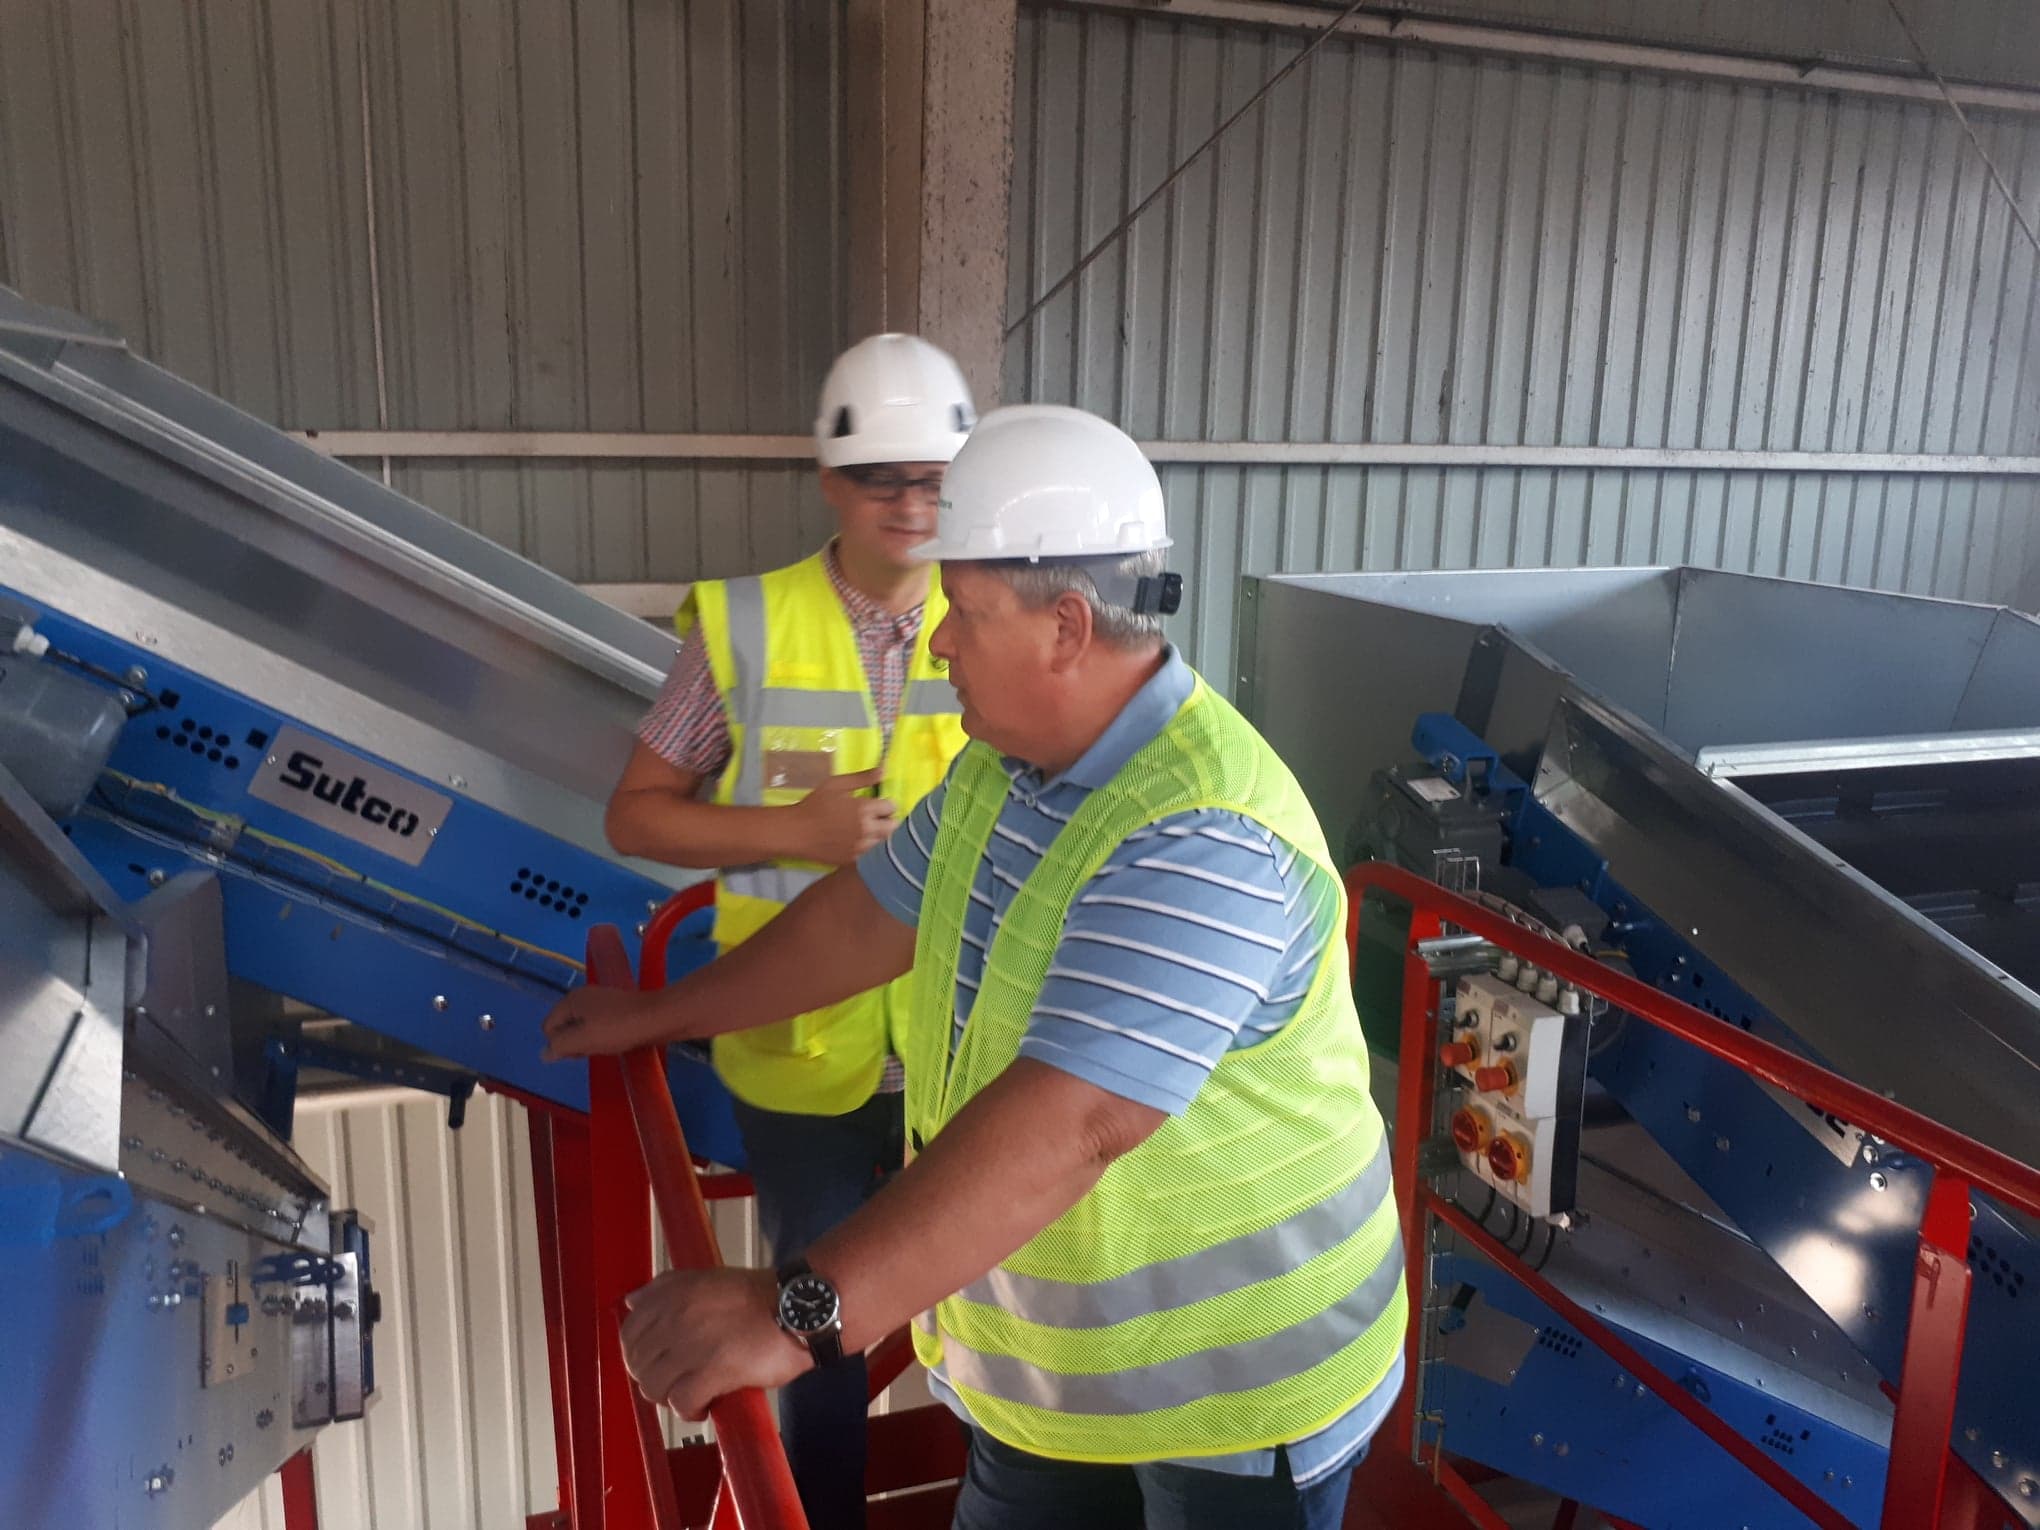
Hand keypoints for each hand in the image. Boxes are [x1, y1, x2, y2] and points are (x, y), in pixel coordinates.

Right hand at [540, 983, 675, 1060]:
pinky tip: (615, 1042)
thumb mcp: (583, 1039)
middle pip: (565, 1027)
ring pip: (583, 1028)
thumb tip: (543, 1053)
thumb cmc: (618, 1028)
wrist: (658, 1017)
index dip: (559, 1044)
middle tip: (593, 1048)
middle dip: (574, 1043)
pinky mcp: (617, 1009)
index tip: (579, 1050)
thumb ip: (559, 1046)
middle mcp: (583, 996)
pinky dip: (603, 1036)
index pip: (548, 1027)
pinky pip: (599, 1026)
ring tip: (606, 1046)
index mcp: (571, 1000)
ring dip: (589, 1042)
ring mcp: (601, 1001)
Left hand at [620, 1266, 811, 1418]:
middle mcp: (676, 1317)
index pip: (629, 1334)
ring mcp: (693, 1345)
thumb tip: (632, 1303)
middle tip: (679, 1380)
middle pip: (639, 1365)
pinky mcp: (714, 1371)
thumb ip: (665, 1288)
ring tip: (693, 1393)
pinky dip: (691, 1410)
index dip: (639, 1355)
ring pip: (654, 1388)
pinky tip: (706, 1404)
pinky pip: (682, 1403)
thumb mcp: (705, 1278)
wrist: (798, 1308)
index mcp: (672, 1295)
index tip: (658, 1362)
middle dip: (655, 1378)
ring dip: (670, 1397)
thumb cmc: (756, 1296)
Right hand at [789, 766, 895, 864]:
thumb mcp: (837, 784)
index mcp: (865, 809)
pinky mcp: (854, 861)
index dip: (885, 804)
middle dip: (888, 820)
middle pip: (893, 826)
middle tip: (876, 818)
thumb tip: (885, 769)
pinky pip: (873, 855)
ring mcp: (862, 848)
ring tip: (868, 831)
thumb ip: (863, 778)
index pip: (892, 807)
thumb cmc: (815, 805)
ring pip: (885, 843)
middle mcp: (868, 829)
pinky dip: (871, 849)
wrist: (796, 832)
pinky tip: (859, 843)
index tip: (877, 805)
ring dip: (881, 835)